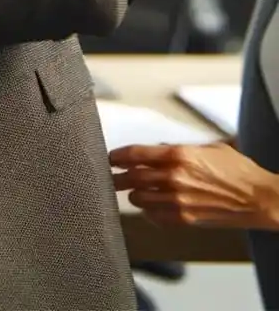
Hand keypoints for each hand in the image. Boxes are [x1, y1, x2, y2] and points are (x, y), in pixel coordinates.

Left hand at [109, 141, 278, 230]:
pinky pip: (154, 217)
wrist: (256, 197)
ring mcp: (178, 200)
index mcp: (178, 154)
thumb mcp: (206, 147)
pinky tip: (149, 207)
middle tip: (110, 176)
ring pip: (139, 198)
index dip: (118, 156)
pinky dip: (148, 212)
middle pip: (132, 177)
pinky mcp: (184, 219)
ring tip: (131, 191)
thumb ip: (178, 149)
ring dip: (133, 194)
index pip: (136, 154)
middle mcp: (174, 176)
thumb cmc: (235, 170)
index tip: (110, 158)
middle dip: (117, 177)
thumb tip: (156, 149)